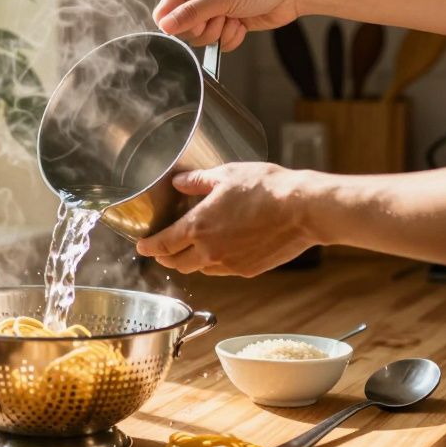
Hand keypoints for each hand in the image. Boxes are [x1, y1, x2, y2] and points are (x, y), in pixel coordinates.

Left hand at [136, 163, 317, 276]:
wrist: (303, 210)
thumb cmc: (266, 188)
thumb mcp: (226, 175)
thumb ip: (197, 181)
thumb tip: (179, 182)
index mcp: (198, 227)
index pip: (163, 244)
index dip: (148, 247)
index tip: (141, 246)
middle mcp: (210, 251)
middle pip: (177, 264)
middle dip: (165, 258)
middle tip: (161, 251)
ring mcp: (229, 264)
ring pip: (200, 270)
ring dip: (189, 262)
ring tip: (189, 250)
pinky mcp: (248, 271)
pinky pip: (222, 271)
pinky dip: (214, 263)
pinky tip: (219, 251)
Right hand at [154, 0, 300, 50]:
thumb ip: (190, 13)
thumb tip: (165, 26)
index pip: (165, 11)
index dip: (176, 24)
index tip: (194, 23)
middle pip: (182, 29)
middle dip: (204, 28)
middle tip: (220, 16)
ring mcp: (212, 11)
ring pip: (201, 38)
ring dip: (219, 32)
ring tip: (234, 17)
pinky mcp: (226, 24)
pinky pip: (217, 43)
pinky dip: (230, 37)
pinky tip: (242, 23)